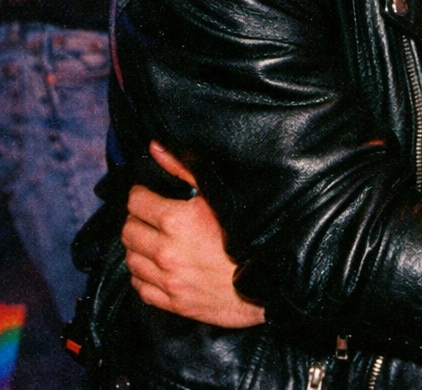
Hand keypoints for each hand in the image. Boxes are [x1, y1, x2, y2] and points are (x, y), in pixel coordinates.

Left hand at [121, 141, 264, 326]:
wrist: (265, 282)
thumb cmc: (247, 234)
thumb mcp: (218, 194)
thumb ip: (182, 169)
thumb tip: (155, 148)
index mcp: (176, 220)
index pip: (136, 202)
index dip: (141, 194)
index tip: (148, 195)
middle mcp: (165, 250)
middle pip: (128, 230)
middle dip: (137, 219)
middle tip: (151, 216)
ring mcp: (167, 279)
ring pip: (130, 259)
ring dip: (139, 246)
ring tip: (155, 239)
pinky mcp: (171, 301)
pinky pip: (139, 286)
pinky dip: (143, 274)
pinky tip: (158, 265)